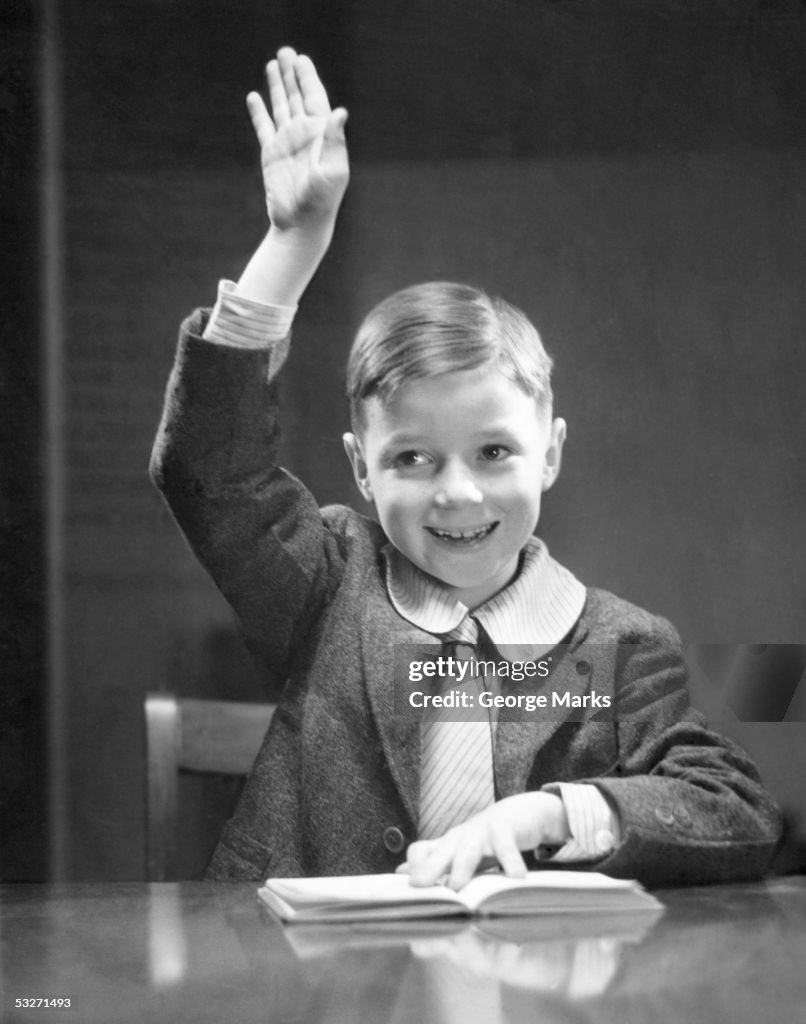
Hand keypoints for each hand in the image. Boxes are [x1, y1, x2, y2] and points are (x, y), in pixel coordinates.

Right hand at [247, 47, 348, 233]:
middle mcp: (305, 135)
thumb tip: (340, 112)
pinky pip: (263, 128)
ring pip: (280, 107)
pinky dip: (259, 113)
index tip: (301, 60)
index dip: (308, 78)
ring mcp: (287, 143)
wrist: (302, 225)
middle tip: (286, 52)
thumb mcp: (333, 170)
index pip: (315, 98)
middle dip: (292, 75)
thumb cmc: (322, 200)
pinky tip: (254, 97)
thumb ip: (335, 140)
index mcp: (322, 135)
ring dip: (276, 87)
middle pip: (296, 97)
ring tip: (272, 64)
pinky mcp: (271, 155)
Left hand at [404, 792, 569, 890]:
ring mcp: (481, 831)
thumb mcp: (461, 854)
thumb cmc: (486, 840)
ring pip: (467, 848)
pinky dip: (510, 860)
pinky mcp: (505, 827)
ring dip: (461, 866)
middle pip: (440, 852)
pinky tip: (515, 877)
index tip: (411, 892)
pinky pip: (505, 844)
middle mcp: (459, 837)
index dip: (414, 870)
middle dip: (428, 869)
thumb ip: (435, 865)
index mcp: (446, 845)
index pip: (419, 853)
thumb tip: (401, 873)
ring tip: (457, 886)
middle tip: (418, 886)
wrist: (520, 812)